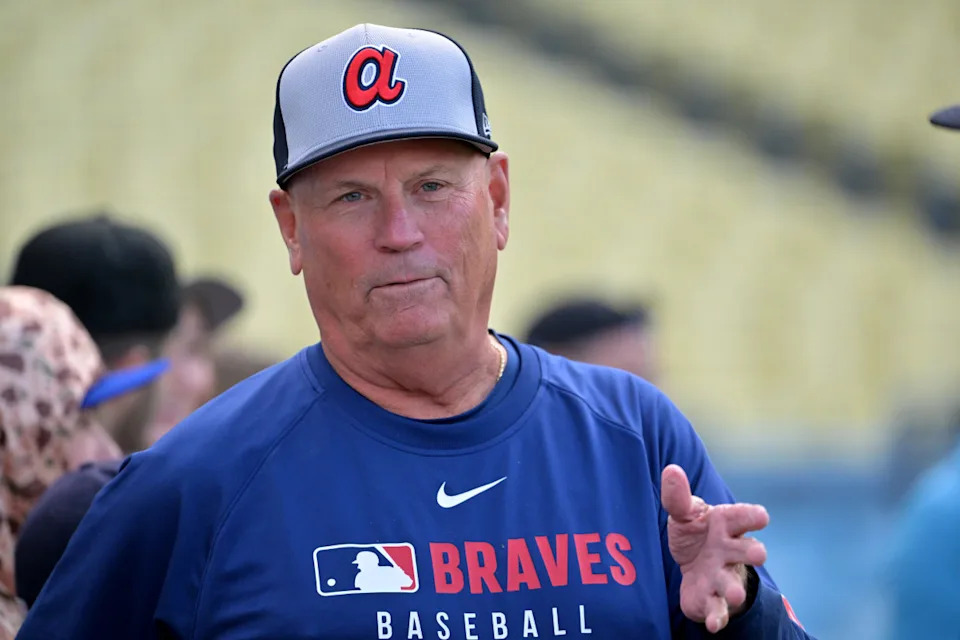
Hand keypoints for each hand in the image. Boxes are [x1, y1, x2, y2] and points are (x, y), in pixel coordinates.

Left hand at [661, 464, 768, 632]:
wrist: (692, 565)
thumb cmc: (696, 533)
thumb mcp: (685, 513)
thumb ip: (677, 496)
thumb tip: (671, 470)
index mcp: (727, 525)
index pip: (744, 517)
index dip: (753, 516)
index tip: (761, 517)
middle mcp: (731, 551)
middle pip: (748, 551)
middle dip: (753, 552)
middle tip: (758, 554)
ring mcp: (723, 576)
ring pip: (734, 584)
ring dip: (735, 589)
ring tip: (735, 595)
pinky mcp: (711, 598)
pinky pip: (717, 609)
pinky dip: (716, 616)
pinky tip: (712, 624)